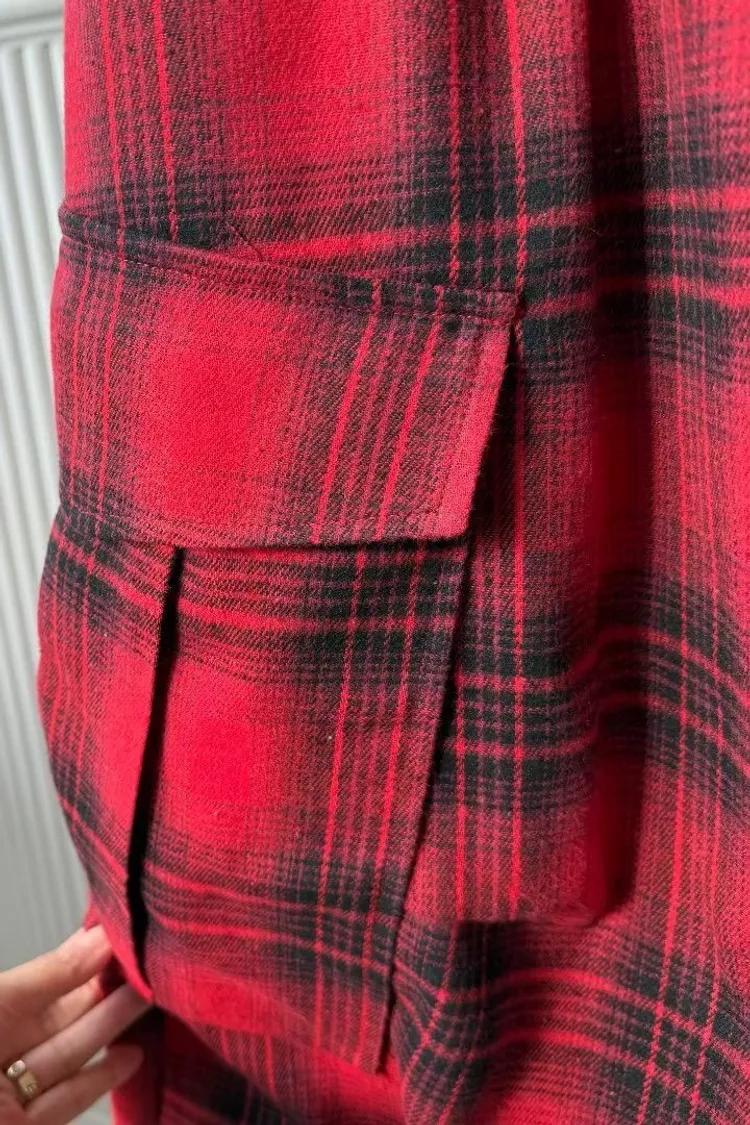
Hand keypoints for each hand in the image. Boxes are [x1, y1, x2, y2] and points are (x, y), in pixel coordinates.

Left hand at [0, 926, 148, 1122]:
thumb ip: (42, 978)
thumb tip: (93, 940)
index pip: (37, 980)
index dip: (77, 957)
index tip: (120, 935)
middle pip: (57, 1015)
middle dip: (104, 988)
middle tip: (148, 964)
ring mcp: (6, 1096)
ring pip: (67, 1055)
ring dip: (110, 1027)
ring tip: (151, 999)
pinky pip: (65, 1102)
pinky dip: (101, 1080)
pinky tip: (130, 1056)